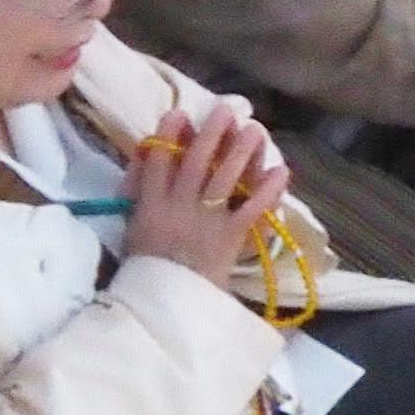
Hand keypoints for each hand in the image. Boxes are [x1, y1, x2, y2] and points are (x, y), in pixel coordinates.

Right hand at [120, 99, 286, 282]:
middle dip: (211, 135)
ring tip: (255, 129)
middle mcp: (179, 208)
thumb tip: (146, 156)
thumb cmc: (146, 267)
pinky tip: (282, 171)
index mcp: (151, 206)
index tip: (179, 113)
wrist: (166, 304)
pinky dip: (267, 191)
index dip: (168, 136)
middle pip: (196, 164)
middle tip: (225, 110)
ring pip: (225, 180)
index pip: (158, 164)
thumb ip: (138, 193)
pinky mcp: (229, 238)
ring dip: (241, 152)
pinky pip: (251, 211)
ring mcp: (206, 222)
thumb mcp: (132, 227)